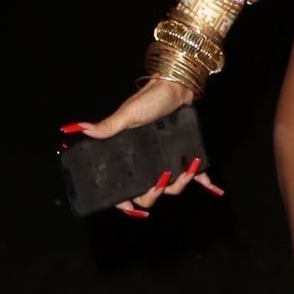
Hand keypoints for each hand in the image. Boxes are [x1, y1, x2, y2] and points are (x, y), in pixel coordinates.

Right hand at [62, 76, 221, 216]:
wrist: (174, 88)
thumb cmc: (149, 100)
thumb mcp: (127, 114)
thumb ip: (108, 126)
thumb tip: (79, 128)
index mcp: (131, 158)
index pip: (124, 188)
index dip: (124, 201)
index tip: (127, 206)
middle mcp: (148, 164)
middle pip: (148, 194)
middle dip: (154, 193)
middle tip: (160, 181)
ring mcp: (167, 161)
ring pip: (172, 187)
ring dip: (181, 182)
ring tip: (186, 168)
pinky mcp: (185, 155)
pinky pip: (196, 174)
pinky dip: (204, 181)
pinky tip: (214, 187)